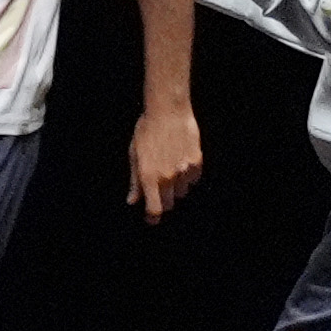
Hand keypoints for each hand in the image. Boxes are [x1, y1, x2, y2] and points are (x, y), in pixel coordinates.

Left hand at [127, 98, 202, 218]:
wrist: (168, 111)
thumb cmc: (146, 131)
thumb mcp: (134, 155)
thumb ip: (135, 181)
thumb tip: (133, 201)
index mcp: (149, 177)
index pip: (154, 209)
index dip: (152, 217)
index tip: (151, 219)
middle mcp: (168, 177)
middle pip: (169, 203)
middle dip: (163, 201)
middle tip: (158, 190)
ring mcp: (184, 170)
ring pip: (182, 191)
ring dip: (175, 187)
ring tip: (168, 168)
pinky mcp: (197, 162)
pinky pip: (193, 179)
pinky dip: (187, 176)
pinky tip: (179, 161)